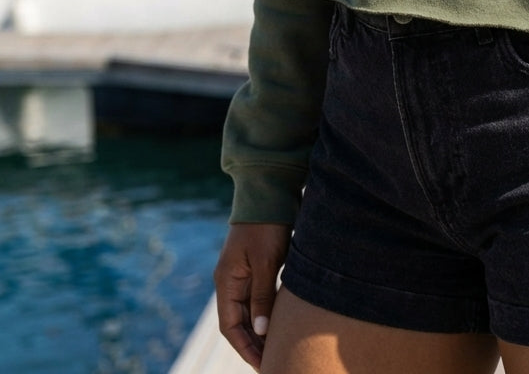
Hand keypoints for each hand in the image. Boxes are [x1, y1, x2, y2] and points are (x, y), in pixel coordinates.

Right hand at [213, 222, 291, 370]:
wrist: (270, 193)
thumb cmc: (266, 225)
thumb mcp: (265, 261)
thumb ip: (262, 295)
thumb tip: (261, 331)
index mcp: (226, 282)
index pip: (230, 326)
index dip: (245, 347)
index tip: (262, 364)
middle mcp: (231, 281)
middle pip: (239, 322)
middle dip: (253, 344)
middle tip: (273, 362)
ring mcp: (244, 274)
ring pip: (250, 311)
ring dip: (261, 330)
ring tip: (277, 349)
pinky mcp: (258, 266)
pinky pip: (260, 297)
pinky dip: (268, 312)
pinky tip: (280, 323)